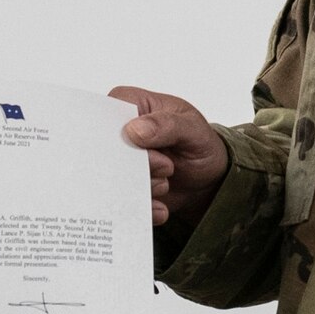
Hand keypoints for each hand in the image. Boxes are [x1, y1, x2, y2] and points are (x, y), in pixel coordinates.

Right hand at [108, 87, 228, 225]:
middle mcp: (119, 132)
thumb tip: (134, 130)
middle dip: (135, 166)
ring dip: (143, 186)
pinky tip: (160, 207)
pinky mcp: (124, 188)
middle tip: (166, 167)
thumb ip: (167, 125)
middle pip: (106, 151)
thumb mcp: (193, 129)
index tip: (142, 150)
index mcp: (131, 104)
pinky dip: (142, 208)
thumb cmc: (199, 143)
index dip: (118, 136)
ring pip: (113, 179)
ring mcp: (119, 162)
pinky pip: (121, 203)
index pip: (106, 116)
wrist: (208, 179)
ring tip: (166, 182)